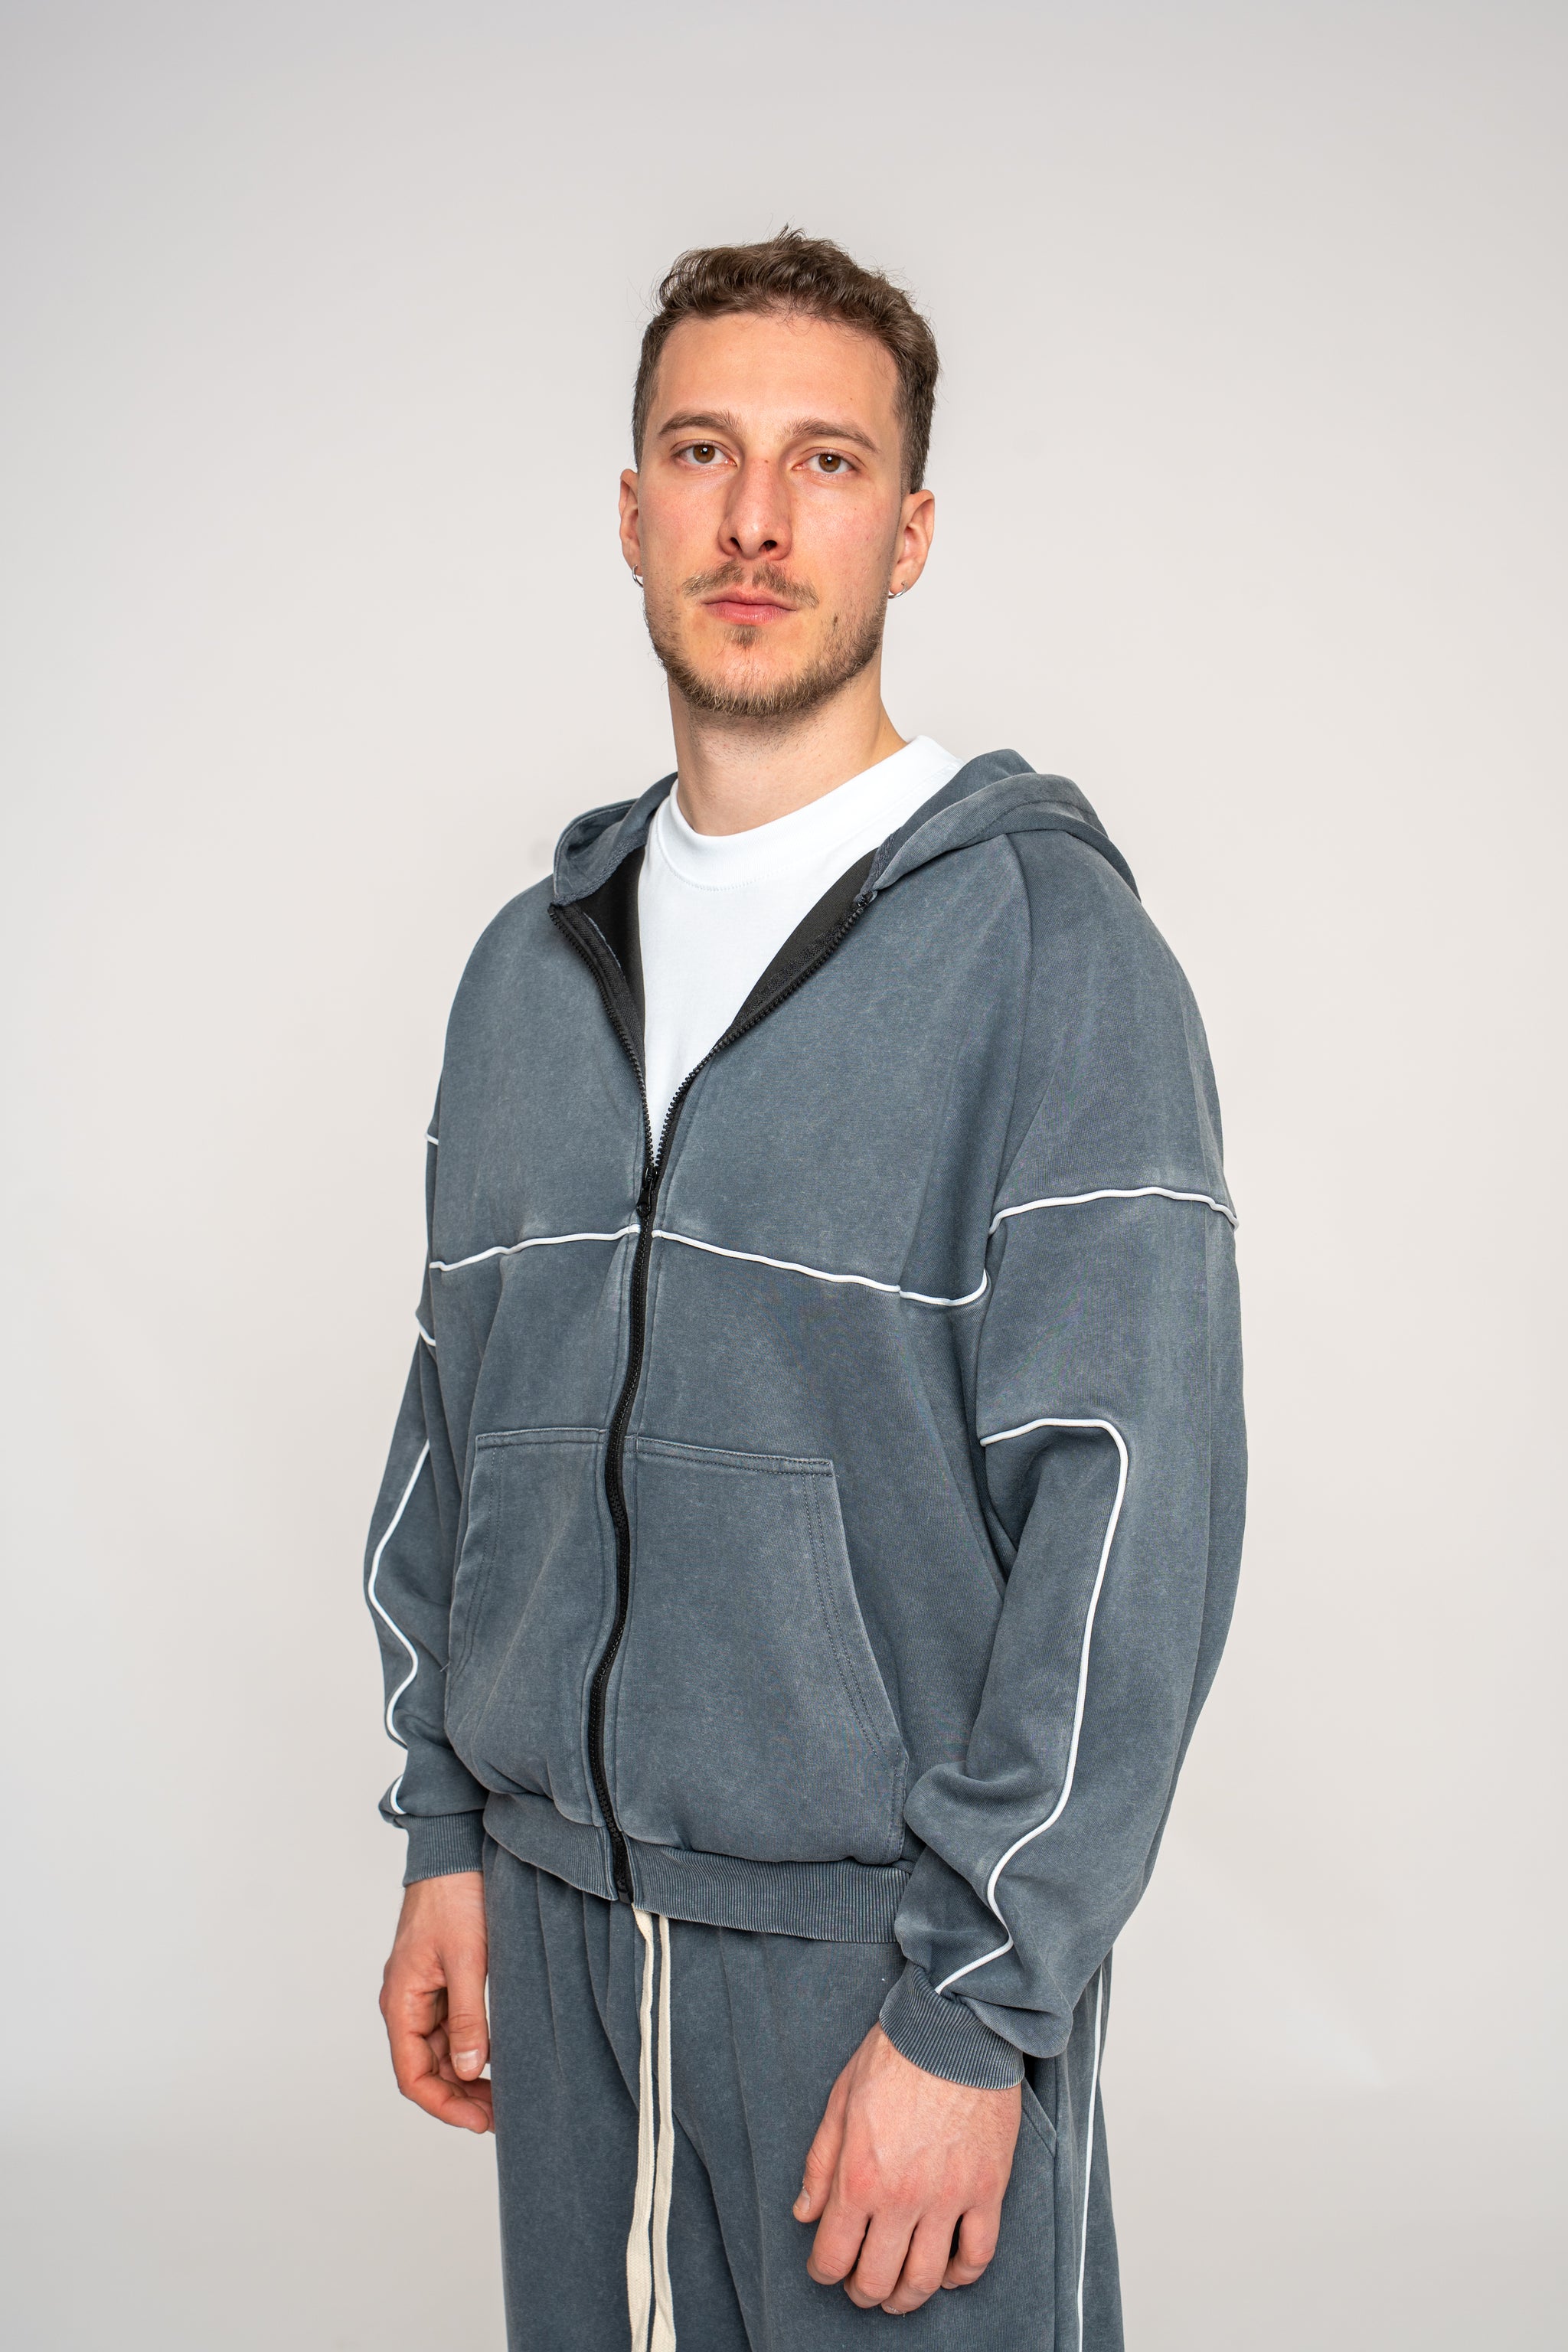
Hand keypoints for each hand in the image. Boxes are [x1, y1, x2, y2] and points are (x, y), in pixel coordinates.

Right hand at [379, 1870, 493, 2133]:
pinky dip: (471, 2047)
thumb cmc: (455, 1897)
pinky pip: (451, 2027)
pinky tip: (497, 2057)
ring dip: (467, 2075)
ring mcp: (424, 1992)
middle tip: (501, 2113)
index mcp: (401, 2002)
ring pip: (441, 2051)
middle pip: (426, 2069)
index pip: (413, 2075)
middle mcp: (406, 2002)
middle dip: (459, 2096)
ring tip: (504, 2092)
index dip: (444, 2105)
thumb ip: (467, 2016)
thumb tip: (470, 2071)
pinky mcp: (442, 1980)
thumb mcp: (466, 1959)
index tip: (480, 2121)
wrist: (454, 1850)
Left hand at [794, 2022, 1021, 2313]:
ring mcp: (948, 2197)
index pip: (833, 2255)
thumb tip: (805, 2213)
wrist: (953, 2028)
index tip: (826, 2267)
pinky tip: (950, 2271)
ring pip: (926, 2279)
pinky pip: (978, 2254)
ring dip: (908, 2297)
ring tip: (900, 2292)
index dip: (824, 2271)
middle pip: (878, 2279)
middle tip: (862, 2286)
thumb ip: (821, 2163)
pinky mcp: (987, 2189)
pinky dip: (962, 2275)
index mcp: (859, 2177)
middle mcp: (902, 2198)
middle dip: (863, 2292)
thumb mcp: (840, 2101)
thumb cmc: (894, 2056)